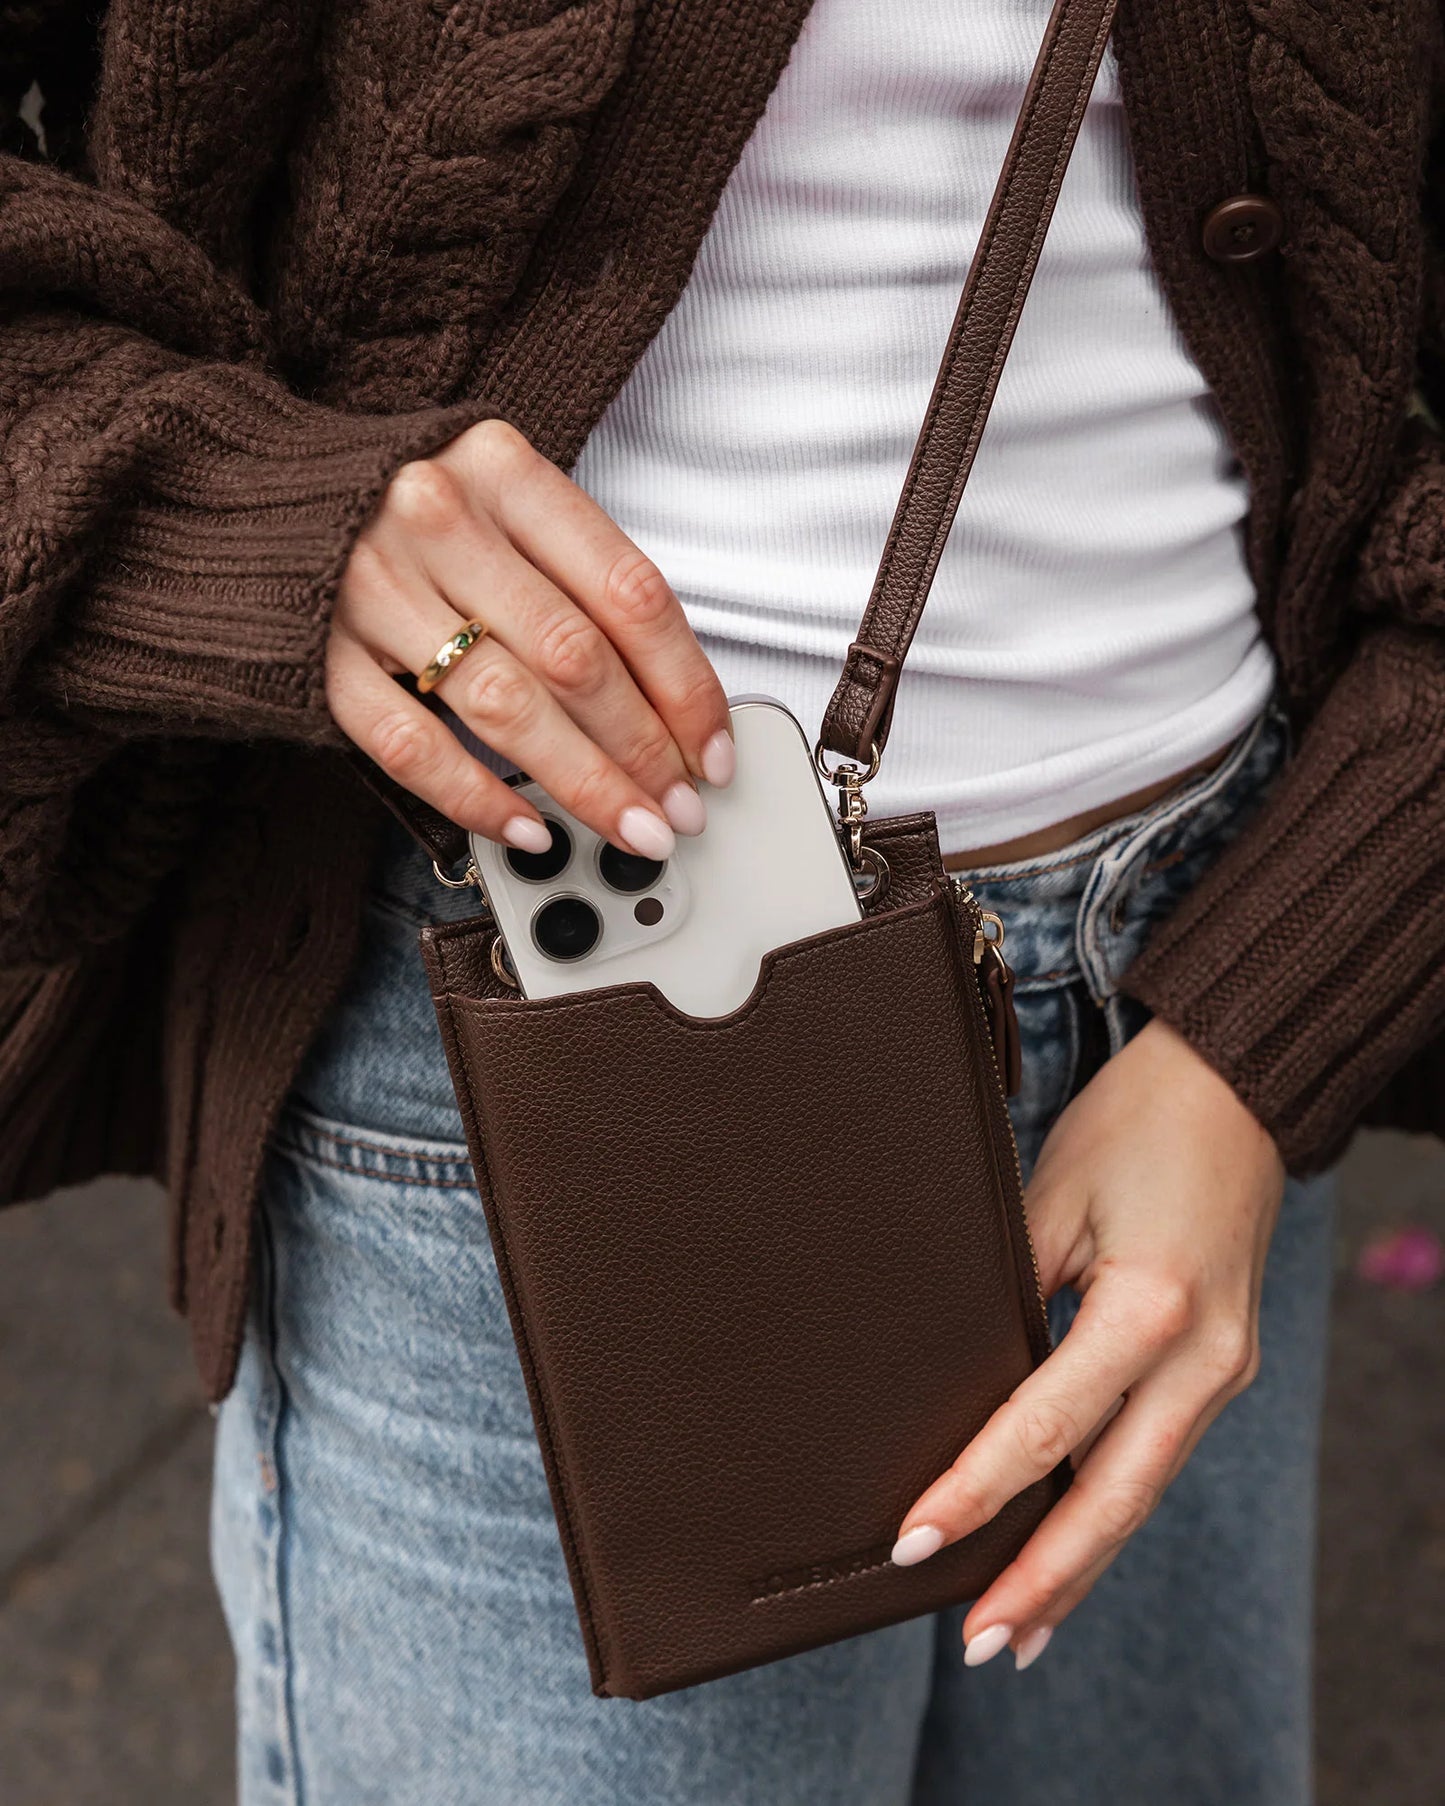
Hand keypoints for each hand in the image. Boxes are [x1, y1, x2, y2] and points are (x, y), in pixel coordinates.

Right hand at [327, 419, 734, 857]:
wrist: (259, 493)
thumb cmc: (409, 508)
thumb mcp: (504, 500)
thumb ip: (579, 576)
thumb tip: (670, 703)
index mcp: (503, 468)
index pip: (628, 592)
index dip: (685, 685)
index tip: (711, 748)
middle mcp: (437, 518)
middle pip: (573, 657)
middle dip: (643, 750)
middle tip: (680, 807)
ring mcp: (369, 587)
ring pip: (503, 707)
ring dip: (582, 784)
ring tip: (630, 827)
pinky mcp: (316, 653)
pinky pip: (410, 745)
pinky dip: (476, 797)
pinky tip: (526, 828)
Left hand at [890, 1017, 1284, 1671]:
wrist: (1235, 1088)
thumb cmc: (1136, 1122)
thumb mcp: (1051, 1193)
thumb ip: (1008, 1290)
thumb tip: (961, 1379)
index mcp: (1153, 1308)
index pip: (1047, 1426)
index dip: (977, 1491)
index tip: (915, 1542)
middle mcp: (1203, 1357)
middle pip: (1114, 1497)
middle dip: (1044, 1579)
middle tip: (979, 1641)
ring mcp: (1223, 1368)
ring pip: (1142, 1492)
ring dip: (1080, 1563)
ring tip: (1019, 1628)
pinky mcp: (1221, 1364)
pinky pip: (1158, 1457)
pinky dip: (1110, 1512)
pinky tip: (1072, 1550)